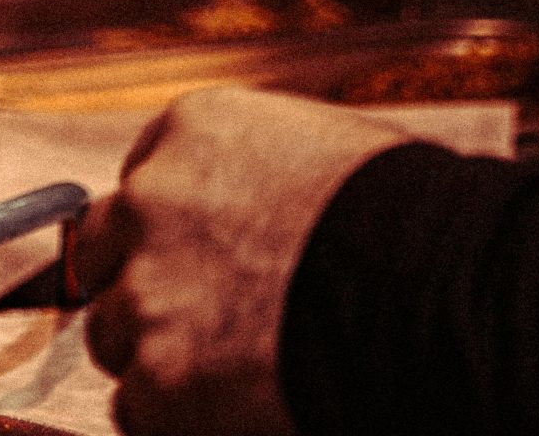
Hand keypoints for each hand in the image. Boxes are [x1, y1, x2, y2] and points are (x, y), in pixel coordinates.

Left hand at [69, 85, 402, 435]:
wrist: (435, 299)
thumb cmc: (406, 222)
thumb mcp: (324, 150)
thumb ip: (258, 170)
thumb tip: (254, 205)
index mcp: (192, 132)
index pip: (142, 178)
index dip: (169, 227)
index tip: (197, 255)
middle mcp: (151, 201)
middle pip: (103, 251)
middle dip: (141, 283)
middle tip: (197, 319)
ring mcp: (148, 292)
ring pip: (112, 332)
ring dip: (155, 354)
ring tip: (227, 372)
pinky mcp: (158, 381)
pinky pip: (134, 407)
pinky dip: (171, 416)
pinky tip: (228, 411)